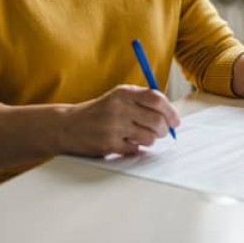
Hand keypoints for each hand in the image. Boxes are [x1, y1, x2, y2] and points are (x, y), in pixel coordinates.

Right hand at [58, 84, 179, 156]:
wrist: (68, 126)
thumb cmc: (99, 112)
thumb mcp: (118, 98)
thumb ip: (142, 101)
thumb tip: (171, 115)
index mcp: (124, 92)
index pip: (156, 99)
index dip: (170, 111)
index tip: (175, 121)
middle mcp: (119, 107)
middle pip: (157, 120)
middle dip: (164, 129)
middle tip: (162, 132)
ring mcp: (113, 126)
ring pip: (149, 137)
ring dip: (150, 140)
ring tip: (139, 136)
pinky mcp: (109, 144)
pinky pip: (135, 149)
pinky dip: (135, 148)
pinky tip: (126, 143)